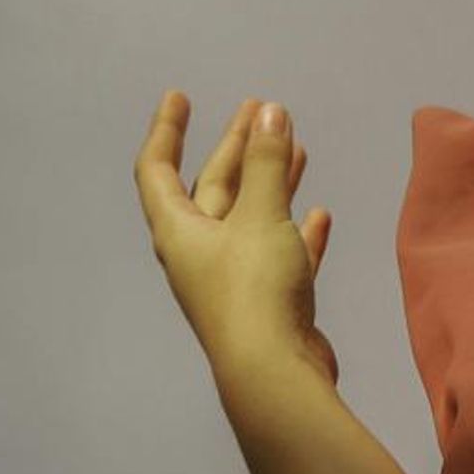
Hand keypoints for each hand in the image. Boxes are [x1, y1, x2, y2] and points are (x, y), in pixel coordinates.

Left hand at [133, 92, 339, 392]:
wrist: (274, 376)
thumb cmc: (254, 290)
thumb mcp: (261, 215)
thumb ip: (266, 163)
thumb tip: (270, 112)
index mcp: (177, 230)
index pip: (157, 169)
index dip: (166, 130)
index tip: (179, 97)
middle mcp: (197, 253)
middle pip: (212, 187)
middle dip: (235, 146)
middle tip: (260, 109)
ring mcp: (231, 279)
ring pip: (249, 218)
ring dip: (270, 182)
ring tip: (294, 145)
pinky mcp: (267, 303)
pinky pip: (280, 254)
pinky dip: (296, 232)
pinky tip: (317, 215)